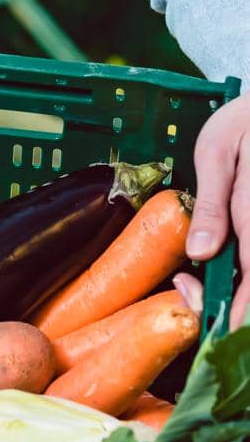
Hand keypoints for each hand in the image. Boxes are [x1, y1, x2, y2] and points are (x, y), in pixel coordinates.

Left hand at [187, 92, 249, 328]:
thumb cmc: (246, 124)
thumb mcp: (218, 153)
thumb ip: (212, 206)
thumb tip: (200, 254)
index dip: (232, 316)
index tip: (203, 316)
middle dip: (236, 311)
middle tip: (197, 297)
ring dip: (243, 296)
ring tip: (208, 288)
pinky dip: (246, 276)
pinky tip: (229, 269)